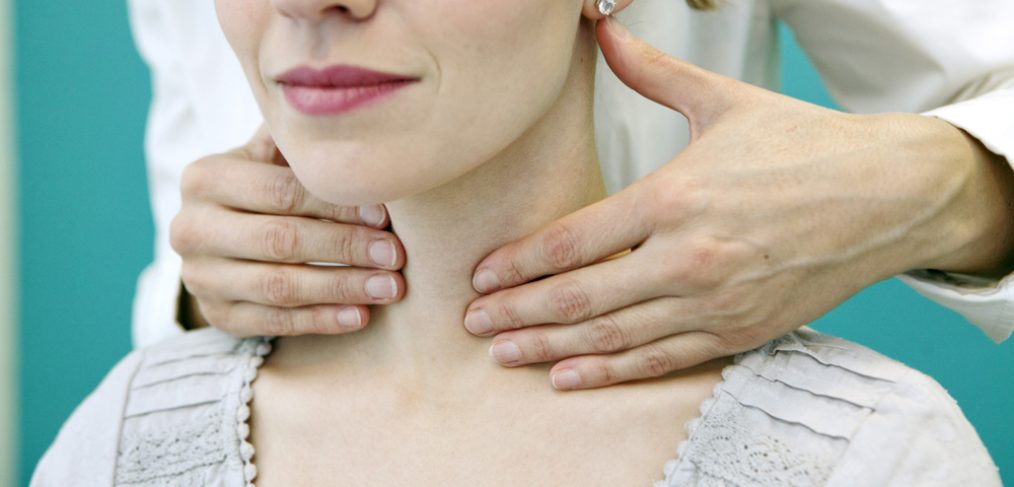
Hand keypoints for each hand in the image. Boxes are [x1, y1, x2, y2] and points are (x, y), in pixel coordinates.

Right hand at [171, 126, 406, 335]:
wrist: (219, 236)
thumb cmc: (262, 185)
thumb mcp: (269, 155)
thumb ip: (299, 143)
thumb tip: (360, 118)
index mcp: (206, 177)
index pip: (281, 191)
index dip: (338, 204)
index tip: (387, 215)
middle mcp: (192, 227)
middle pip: (282, 239)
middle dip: (347, 247)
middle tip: (397, 255)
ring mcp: (201, 276)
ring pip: (280, 286)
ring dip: (343, 287)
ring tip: (391, 287)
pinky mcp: (217, 315)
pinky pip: (275, 322)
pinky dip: (322, 320)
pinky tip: (362, 316)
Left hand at [463, 18, 1013, 389]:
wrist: (888, 196)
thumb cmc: (807, 147)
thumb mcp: (724, 102)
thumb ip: (653, 73)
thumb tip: (602, 30)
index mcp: (675, 198)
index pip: (574, 241)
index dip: (520, 263)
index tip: (481, 275)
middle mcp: (688, 257)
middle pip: (580, 296)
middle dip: (518, 311)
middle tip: (473, 320)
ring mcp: (714, 302)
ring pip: (613, 336)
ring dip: (550, 347)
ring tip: (504, 351)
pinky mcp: (739, 332)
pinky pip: (661, 361)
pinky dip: (611, 372)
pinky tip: (570, 374)